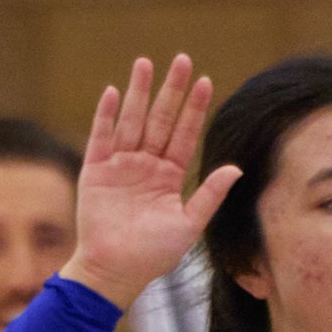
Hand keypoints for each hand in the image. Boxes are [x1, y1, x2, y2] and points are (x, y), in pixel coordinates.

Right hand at [59, 56, 242, 312]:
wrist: (116, 271)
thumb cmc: (154, 255)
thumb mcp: (189, 224)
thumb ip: (210, 195)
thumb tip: (236, 168)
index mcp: (169, 177)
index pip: (184, 134)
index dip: (194, 109)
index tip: (206, 82)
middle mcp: (145, 166)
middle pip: (160, 119)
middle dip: (170, 91)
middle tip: (182, 60)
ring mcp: (120, 165)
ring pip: (132, 121)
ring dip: (139, 92)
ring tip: (145, 63)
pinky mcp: (96, 170)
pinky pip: (102, 137)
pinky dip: (107, 115)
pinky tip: (115, 92)